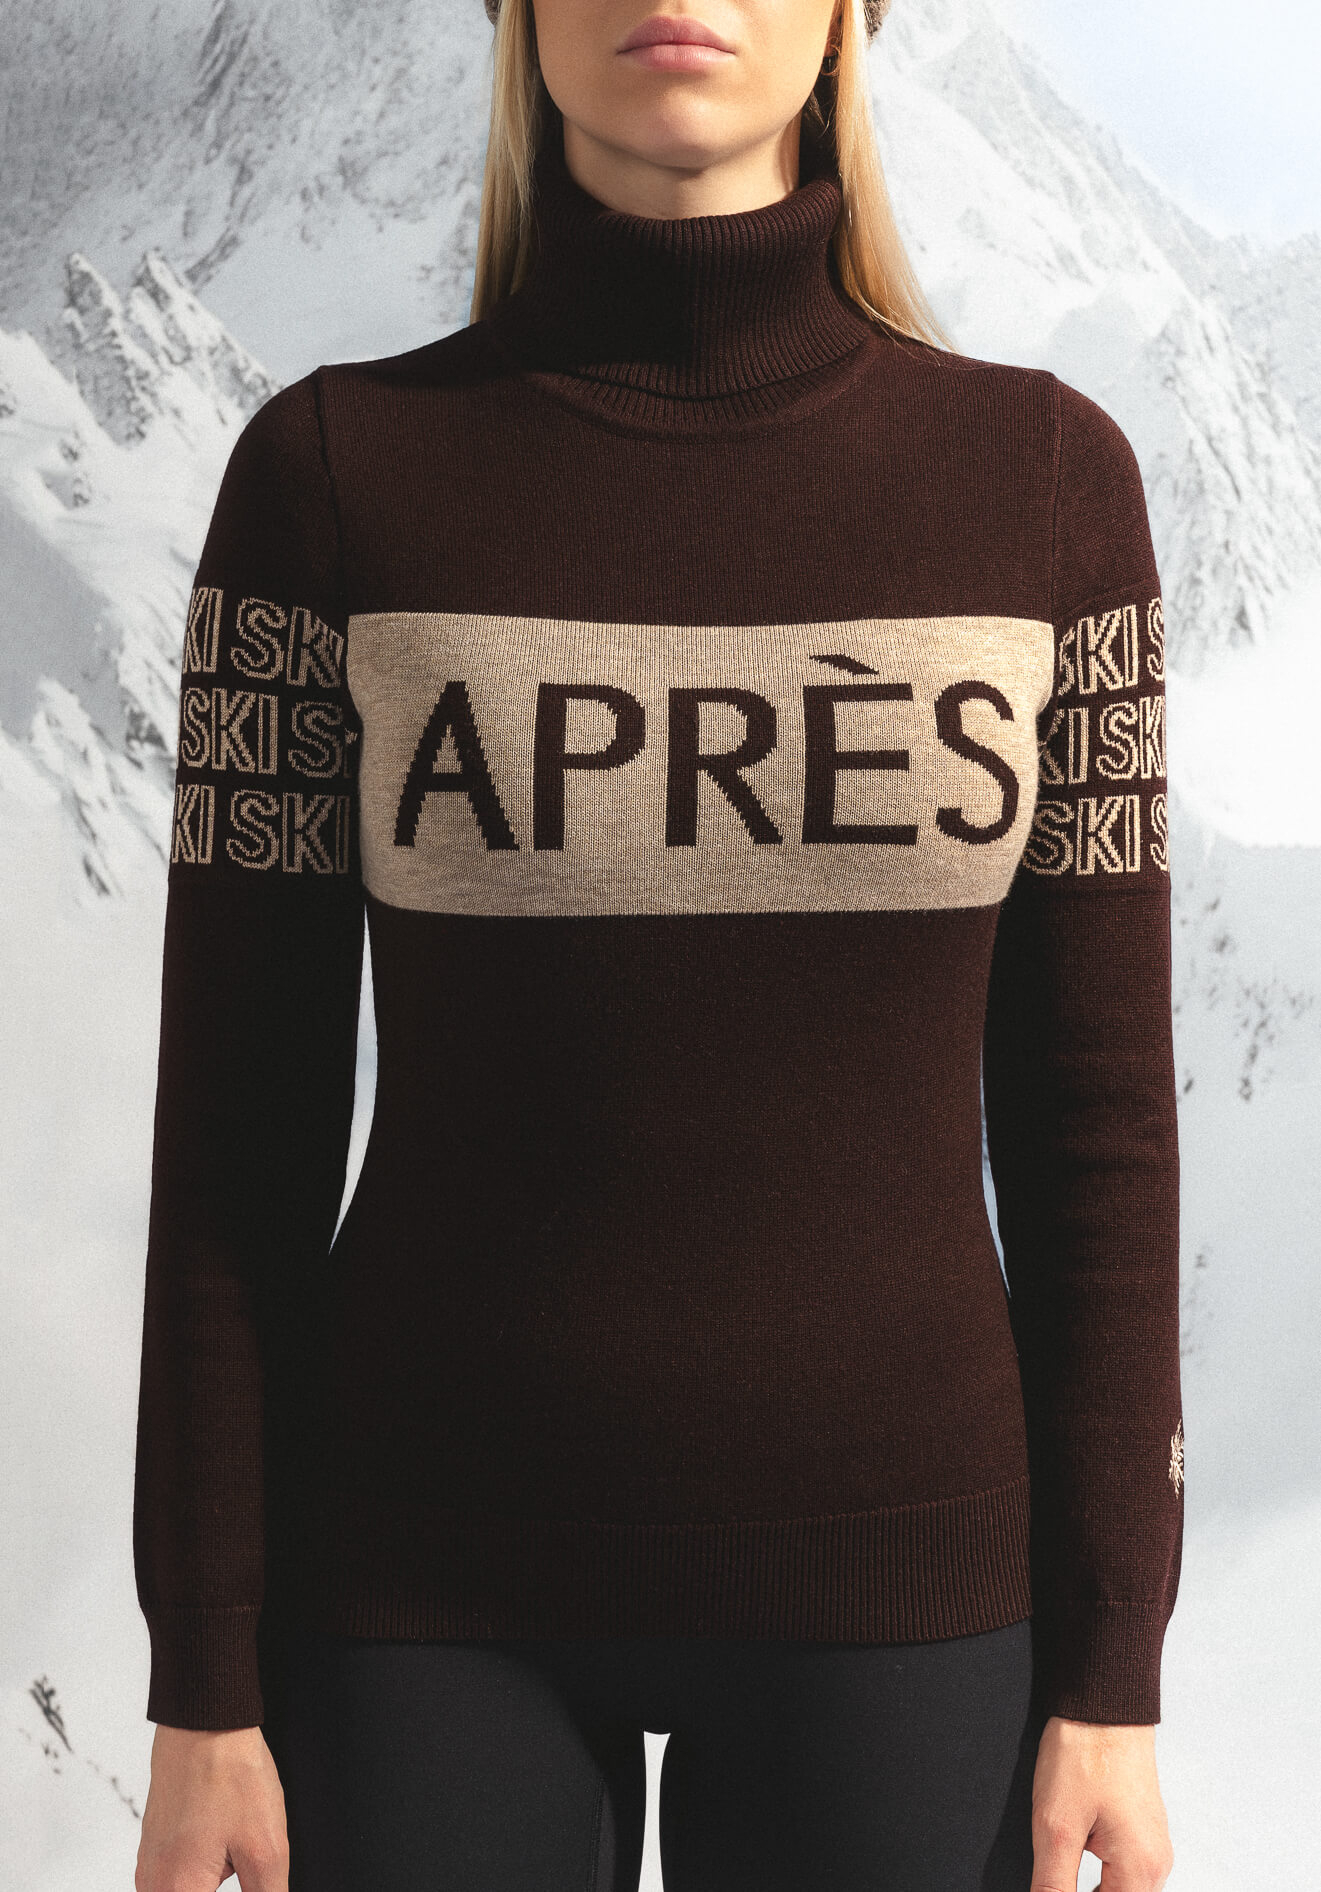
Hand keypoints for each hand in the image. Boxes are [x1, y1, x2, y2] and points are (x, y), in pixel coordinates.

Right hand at [135, 1724, 289, 1891]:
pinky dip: (203, 1872)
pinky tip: (226, 1842)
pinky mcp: (155, 1845)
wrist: (204, 1721)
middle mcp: (153, 1884)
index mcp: (177, 1891)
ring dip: (214, 1881)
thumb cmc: (229, 1772)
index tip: (250, 1882)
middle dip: (226, 1886)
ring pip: (185, 1891)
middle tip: (244, 1859)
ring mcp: (150, 1863)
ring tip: (237, 1844)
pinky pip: (177, 1878)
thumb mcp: (266, 1847)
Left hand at [1030, 1716, 1173, 1891]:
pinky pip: (1121, 1866)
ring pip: (1118, 1888)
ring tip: (1062, 1856)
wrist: (1103, 1702)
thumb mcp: (1057, 1826)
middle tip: (1053, 1869)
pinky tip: (1074, 1848)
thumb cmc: (1085, 1753)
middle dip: (1080, 1889)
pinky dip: (1097, 1870)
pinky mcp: (1141, 1828)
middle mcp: (1155, 1863)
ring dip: (1088, 1885)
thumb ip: (1054, 1883)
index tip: (1053, 1884)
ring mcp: (1151, 1844)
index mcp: (1141, 1870)